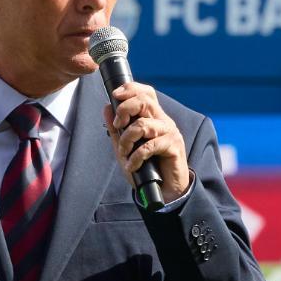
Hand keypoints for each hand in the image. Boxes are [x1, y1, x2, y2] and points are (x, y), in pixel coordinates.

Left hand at [102, 82, 190, 203]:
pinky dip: (136, 157)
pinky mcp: (173, 146)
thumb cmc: (147, 168)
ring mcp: (170, 133)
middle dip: (125, 110)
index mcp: (153, 117)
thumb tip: (107, 107)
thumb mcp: (126, 148)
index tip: (115, 95)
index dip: (131, 89)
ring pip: (144, 124)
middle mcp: (163, 121)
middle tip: (118, 125)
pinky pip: (149, 146)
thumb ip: (116, 129)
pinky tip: (133, 166)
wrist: (164, 191)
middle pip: (145, 101)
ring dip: (127, 140)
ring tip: (125, 153)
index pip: (146, 93)